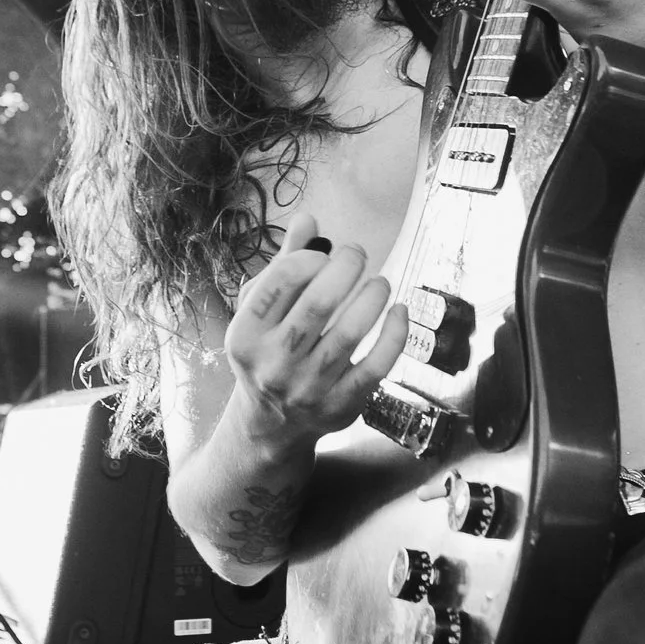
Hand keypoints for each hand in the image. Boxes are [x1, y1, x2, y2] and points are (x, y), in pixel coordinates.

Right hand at [224, 215, 408, 448]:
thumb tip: (308, 219)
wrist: (271, 424)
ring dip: (373, 295)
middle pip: (319, 303)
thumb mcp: (260, 313)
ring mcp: (307, 389)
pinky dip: (394, 334)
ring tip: (380, 282)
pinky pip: (376, 366)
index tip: (325, 254)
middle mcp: (273, 363)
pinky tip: (398, 312)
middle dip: (347, 266)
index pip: (281, 281)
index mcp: (246, 335)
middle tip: (358, 254)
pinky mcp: (340, 407)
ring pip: (351, 333)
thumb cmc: (268, 353)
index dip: (310, 256)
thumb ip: (283, 265)